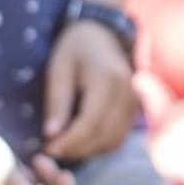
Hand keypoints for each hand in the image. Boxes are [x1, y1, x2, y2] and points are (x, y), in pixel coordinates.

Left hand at [42, 20, 138, 160]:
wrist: (103, 33)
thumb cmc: (76, 48)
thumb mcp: (59, 69)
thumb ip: (57, 102)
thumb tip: (50, 135)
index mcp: (108, 80)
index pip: (91, 123)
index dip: (70, 142)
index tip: (48, 149)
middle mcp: (128, 93)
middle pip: (104, 136)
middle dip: (77, 150)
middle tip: (52, 151)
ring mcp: (135, 103)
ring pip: (114, 141)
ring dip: (89, 151)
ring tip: (65, 147)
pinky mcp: (135, 110)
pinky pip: (120, 137)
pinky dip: (101, 146)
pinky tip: (82, 142)